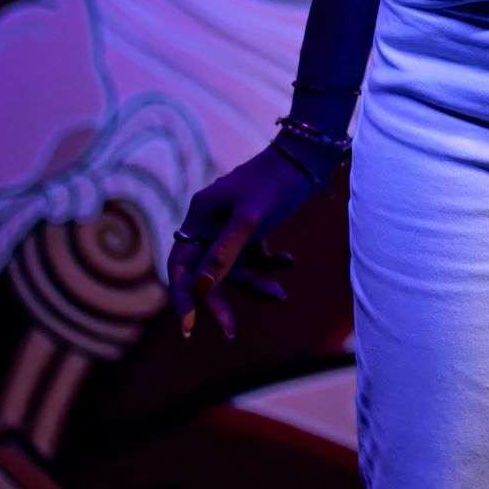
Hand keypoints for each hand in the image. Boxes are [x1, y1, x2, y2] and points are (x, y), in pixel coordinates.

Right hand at [168, 144, 314, 340]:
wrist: (308, 157)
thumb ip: (223, 255)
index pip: (180, 265)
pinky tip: (289, 259)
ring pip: (235, 269)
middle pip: (206, 273)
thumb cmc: (275, 182)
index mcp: (199, 217)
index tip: (188, 327)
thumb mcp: (250, 219)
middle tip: (230, 331)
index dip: (181, 297)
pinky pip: (254, 259)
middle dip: (220, 300)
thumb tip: (198, 290)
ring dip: (256, 282)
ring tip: (280, 296)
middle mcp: (210, 223)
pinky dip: (270, 264)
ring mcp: (231, 227)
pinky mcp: (253, 228)